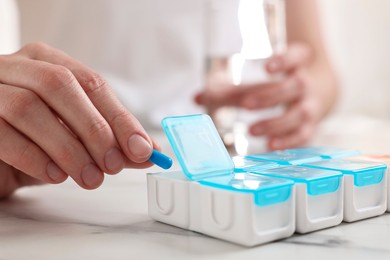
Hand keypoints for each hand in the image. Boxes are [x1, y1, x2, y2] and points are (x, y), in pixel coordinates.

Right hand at [0, 42, 156, 197]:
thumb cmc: (35, 141)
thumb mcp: (76, 139)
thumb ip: (110, 142)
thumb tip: (148, 151)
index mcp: (47, 62)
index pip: (91, 82)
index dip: (119, 117)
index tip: (142, 148)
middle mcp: (17, 67)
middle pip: (60, 85)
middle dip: (94, 129)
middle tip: (114, 165)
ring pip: (28, 106)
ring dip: (67, 147)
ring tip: (90, 178)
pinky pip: (1, 132)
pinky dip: (34, 157)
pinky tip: (56, 175)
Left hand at [196, 43, 330, 149]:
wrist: (319, 91)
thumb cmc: (280, 83)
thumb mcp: (262, 78)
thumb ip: (230, 89)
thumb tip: (197, 98)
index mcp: (298, 63)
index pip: (296, 56)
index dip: (283, 61)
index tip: (266, 67)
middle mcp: (306, 84)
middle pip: (293, 87)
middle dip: (269, 96)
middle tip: (246, 104)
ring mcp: (311, 106)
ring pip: (298, 113)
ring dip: (275, 123)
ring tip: (252, 130)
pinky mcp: (310, 126)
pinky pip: (302, 135)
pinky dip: (287, 142)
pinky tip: (270, 146)